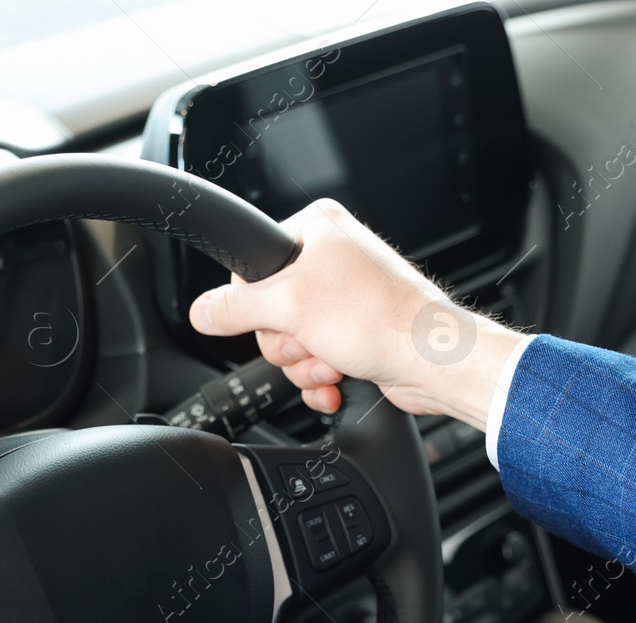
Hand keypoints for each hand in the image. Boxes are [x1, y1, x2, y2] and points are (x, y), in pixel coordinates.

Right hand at [189, 199, 528, 428]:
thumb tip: (202, 312)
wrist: (433, 362)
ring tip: (333, 361)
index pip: (249, 266)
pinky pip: (314, 361)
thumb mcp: (289, 305)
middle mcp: (330, 258)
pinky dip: (321, 378)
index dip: (254, 304)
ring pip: (290, 342)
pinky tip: (337, 380)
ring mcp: (344, 300)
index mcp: (316, 229)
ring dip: (305, 365)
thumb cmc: (381, 319)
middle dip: (287, 342)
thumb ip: (235, 308)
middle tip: (312, 340)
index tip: (276, 316)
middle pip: (267, 311)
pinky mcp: (355, 334)